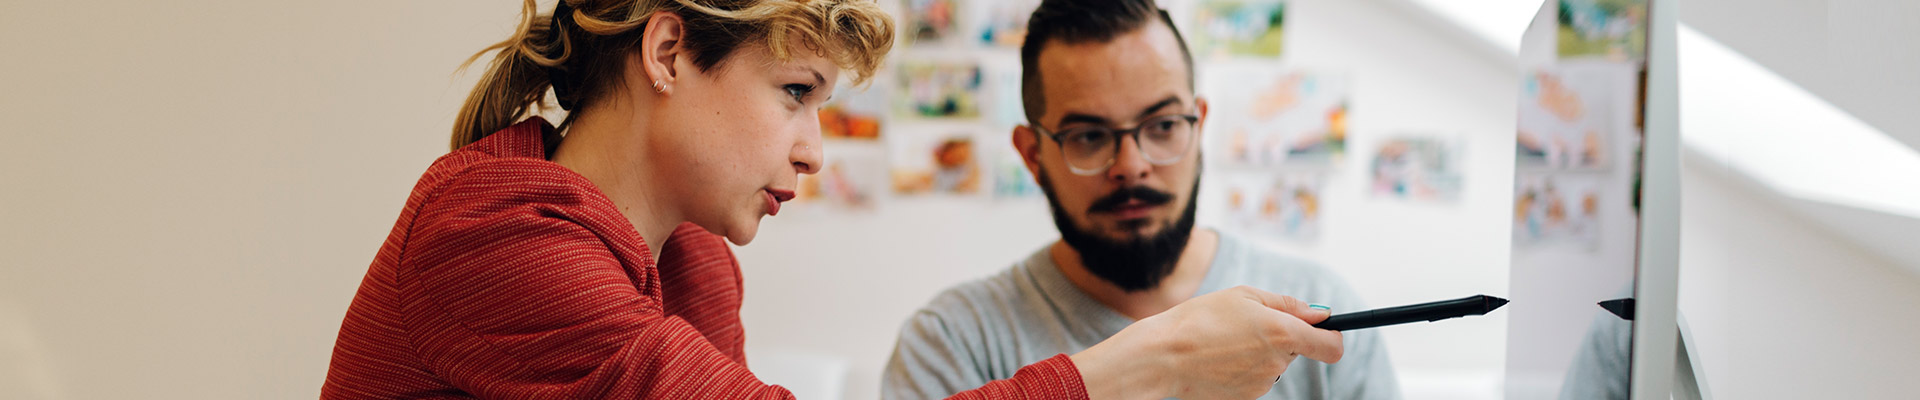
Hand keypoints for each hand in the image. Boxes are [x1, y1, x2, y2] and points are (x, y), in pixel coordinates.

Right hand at [1070, 286, 1342, 399]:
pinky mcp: (1245, 399)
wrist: (1162, 356)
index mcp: (1283, 334)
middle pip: (1295, 351)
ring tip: (1223, 341)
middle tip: (1245, 324)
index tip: (1322, 330)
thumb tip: (1319, 315)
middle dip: (1279, 337)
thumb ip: (1287, 304)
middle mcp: (1278, 363)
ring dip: (1258, 352)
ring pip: (1272, 364)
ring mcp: (1262, 385)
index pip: (1332, 346)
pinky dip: (1241, 368)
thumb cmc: (1199, 319)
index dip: (1331, 336)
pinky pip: (1253, 379)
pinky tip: (1217, 358)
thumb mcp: (1243, 296)